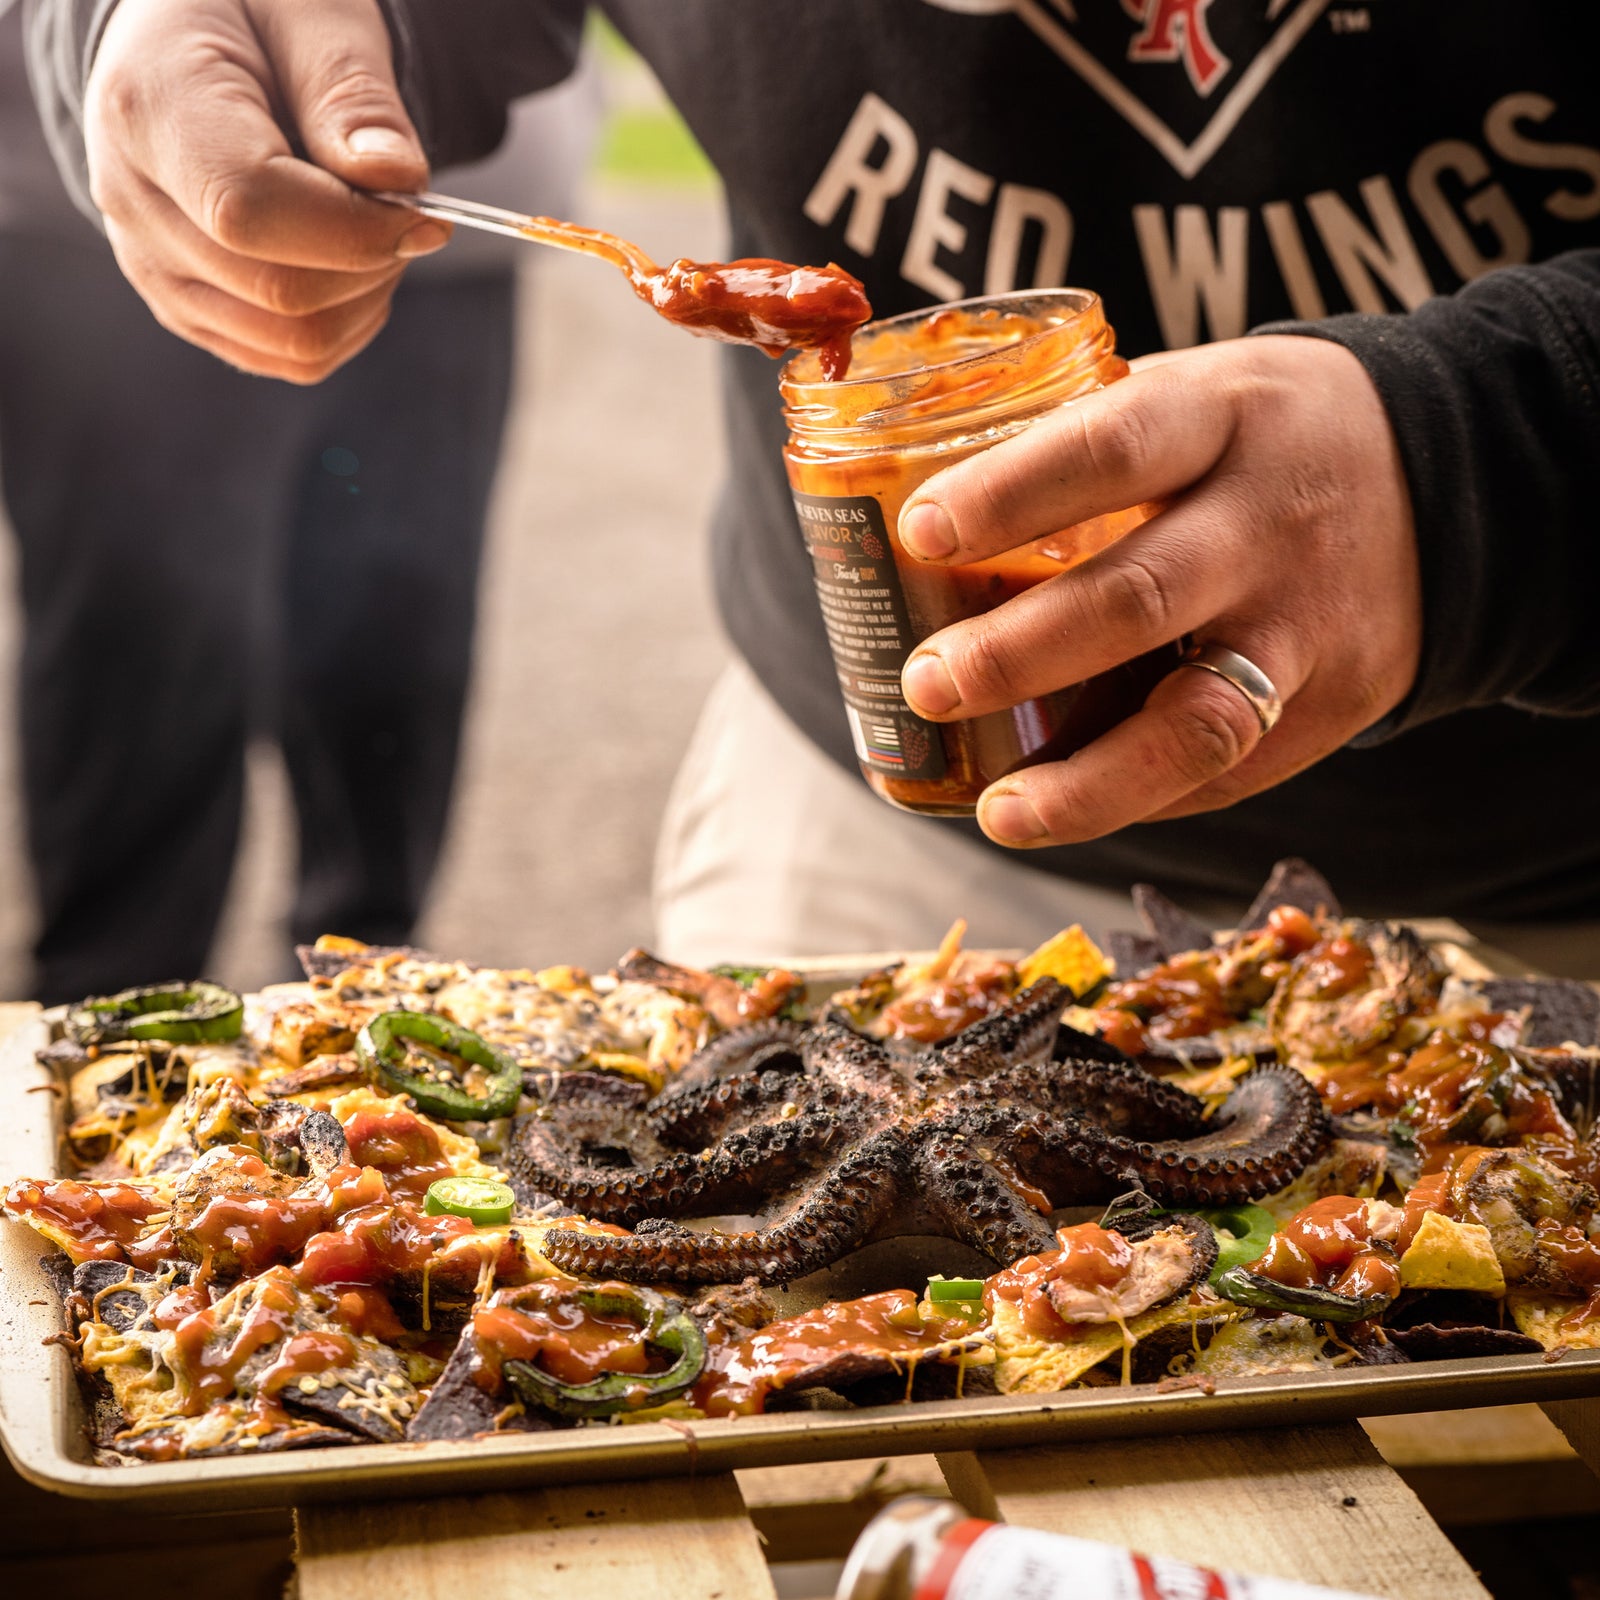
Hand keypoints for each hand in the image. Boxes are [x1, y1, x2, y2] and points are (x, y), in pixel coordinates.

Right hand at [84, 0, 448, 381]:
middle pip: (282, 291)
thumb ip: (352, 96)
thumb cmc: (253, 14)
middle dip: (375, 261)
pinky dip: (348, 323)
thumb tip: (397, 180)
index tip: (427, 213)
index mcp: (149, 107)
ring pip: (295, 340)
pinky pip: (292, 358)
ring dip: (367, 297)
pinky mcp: (189, 311)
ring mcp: (155, 268)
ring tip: (374, 226)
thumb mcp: (311, 15)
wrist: (190, 42)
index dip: (356, 230)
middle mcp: (133, 201)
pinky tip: (353, 263)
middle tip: (405, 208)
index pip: (251, 212)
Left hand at [896, 335, 1421, 847]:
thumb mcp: (1193, 394)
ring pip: (1199, 721)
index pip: (1111, 448)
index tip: (921, 532)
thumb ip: (1082, 443)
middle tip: (927, 684)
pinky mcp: (1337, 704)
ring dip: (1089, 783)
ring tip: (1000, 813)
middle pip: (1139, 599)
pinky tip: (1066, 808)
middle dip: (1019, 654)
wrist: (1448, 481)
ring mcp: (1309, 625)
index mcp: (1221, 418)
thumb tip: (911, 507)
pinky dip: (1139, 798)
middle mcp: (1270, 523)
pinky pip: (1231, 770)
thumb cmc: (1259, 439)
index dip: (1013, 494)